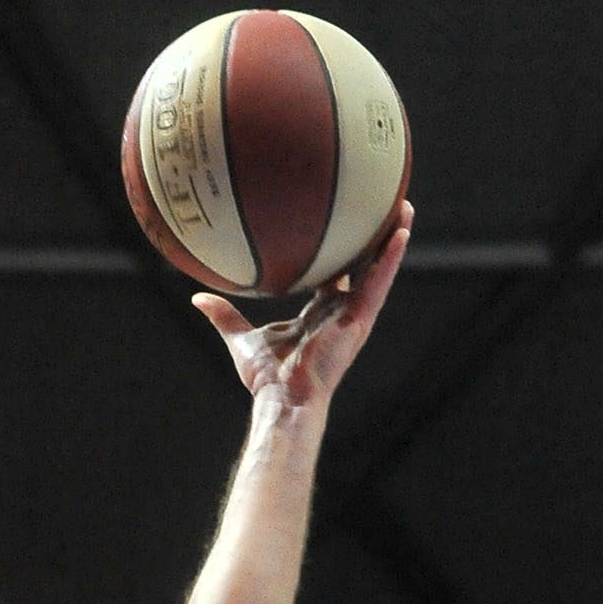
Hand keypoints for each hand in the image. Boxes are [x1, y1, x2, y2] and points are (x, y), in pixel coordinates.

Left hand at [193, 201, 412, 413]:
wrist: (284, 398)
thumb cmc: (267, 378)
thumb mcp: (241, 338)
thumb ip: (224, 316)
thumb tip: (198, 298)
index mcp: (319, 314)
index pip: (334, 277)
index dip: (340, 255)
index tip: (342, 229)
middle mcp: (340, 311)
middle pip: (362, 267)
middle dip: (372, 240)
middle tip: (380, 208)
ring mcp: (353, 315)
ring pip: (379, 269)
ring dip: (393, 238)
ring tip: (404, 205)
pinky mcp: (360, 319)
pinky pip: (380, 282)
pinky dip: (391, 257)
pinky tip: (402, 230)